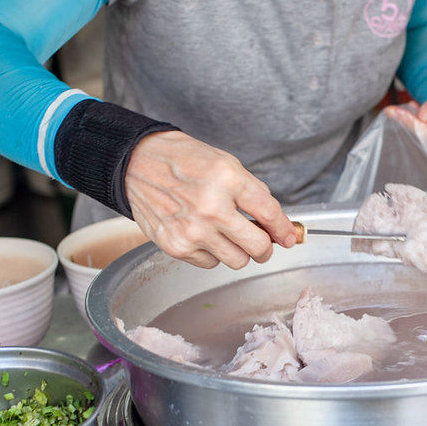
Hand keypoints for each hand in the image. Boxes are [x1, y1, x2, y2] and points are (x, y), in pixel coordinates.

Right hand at [124, 131, 296, 268]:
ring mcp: (192, 230)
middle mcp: (210, 207)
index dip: (283, 229)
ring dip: (239, 251)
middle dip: (266, 247)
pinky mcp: (176, 246)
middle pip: (258, 247)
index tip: (288, 237)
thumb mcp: (227, 164)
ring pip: (237, 261)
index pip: (269, 213)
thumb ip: (255, 195)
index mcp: (227, 180)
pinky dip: (212, 253)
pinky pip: (210, 263)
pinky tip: (203, 234)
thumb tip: (278, 226)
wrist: (138, 164)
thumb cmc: (185, 162)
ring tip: (226, 234)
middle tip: (262, 242)